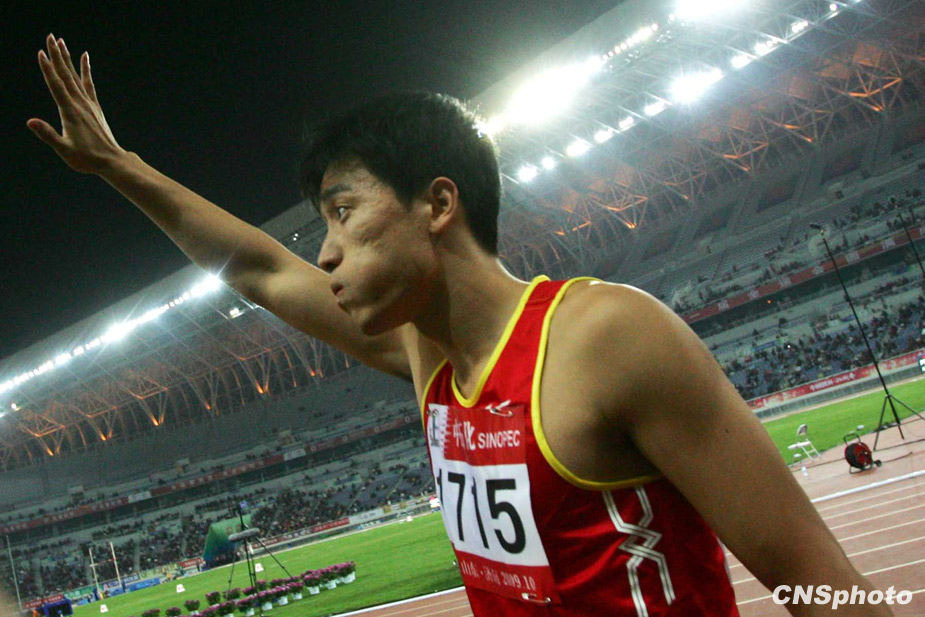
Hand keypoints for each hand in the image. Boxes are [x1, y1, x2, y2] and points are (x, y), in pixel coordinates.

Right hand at [28, 34, 123, 174]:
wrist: (111, 161)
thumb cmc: (87, 159)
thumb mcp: (64, 149)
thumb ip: (48, 135)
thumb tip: (31, 122)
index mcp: (70, 112)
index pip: (56, 85)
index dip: (47, 68)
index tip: (41, 52)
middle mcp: (80, 104)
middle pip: (65, 75)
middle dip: (56, 55)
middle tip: (50, 37)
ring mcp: (89, 104)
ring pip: (75, 76)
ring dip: (67, 58)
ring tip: (61, 42)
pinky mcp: (95, 107)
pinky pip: (89, 84)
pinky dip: (85, 70)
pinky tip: (85, 57)